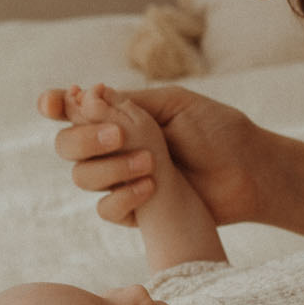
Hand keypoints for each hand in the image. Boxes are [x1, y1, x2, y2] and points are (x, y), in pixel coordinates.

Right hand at [39, 83, 266, 225]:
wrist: (250, 171)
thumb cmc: (217, 131)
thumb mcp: (174, 105)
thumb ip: (129, 103)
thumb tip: (86, 92)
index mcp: (121, 113)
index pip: (73, 109)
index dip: (56, 106)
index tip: (53, 104)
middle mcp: (113, 146)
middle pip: (67, 145)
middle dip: (84, 138)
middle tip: (119, 134)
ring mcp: (120, 179)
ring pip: (82, 177)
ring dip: (111, 167)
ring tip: (151, 161)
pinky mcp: (134, 211)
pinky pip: (106, 209)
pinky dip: (123, 196)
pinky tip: (151, 187)